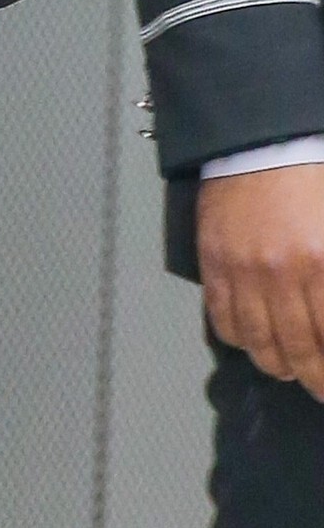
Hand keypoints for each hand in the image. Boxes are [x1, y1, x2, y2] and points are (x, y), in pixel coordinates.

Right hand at [198, 163, 323, 400]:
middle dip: (314, 378)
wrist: (262, 139)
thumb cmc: (314, 178)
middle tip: (320, 387)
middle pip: (299, 350)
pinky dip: (238, 340)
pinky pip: (222, 319)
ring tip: (287, 369)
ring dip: (277, 366)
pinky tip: (252, 341)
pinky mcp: (214, 262)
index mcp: (323, 263)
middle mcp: (283, 275)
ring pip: (259, 344)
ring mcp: (243, 271)